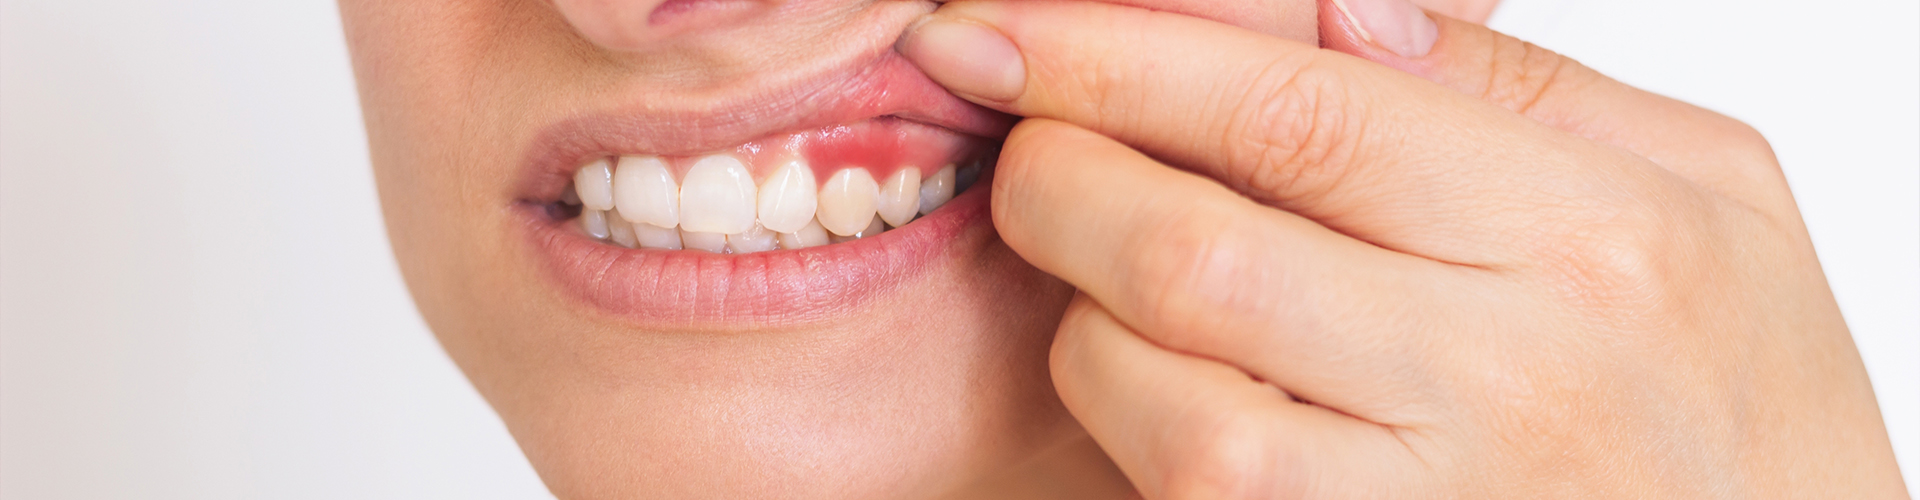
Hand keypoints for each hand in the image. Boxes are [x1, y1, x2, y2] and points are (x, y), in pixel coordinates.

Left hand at [897, 0, 1909, 496]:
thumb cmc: (1748, 391)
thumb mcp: (1708, 189)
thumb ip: (1517, 83)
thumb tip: (1333, 11)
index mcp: (1596, 229)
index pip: (1295, 109)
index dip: (1115, 55)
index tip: (1001, 26)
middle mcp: (1511, 370)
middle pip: (1191, 243)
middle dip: (1058, 175)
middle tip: (1031, 144)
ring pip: (1158, 385)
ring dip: (1084, 310)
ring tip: (1111, 270)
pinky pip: (1182, 487)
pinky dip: (1129, 415)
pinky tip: (1157, 370)